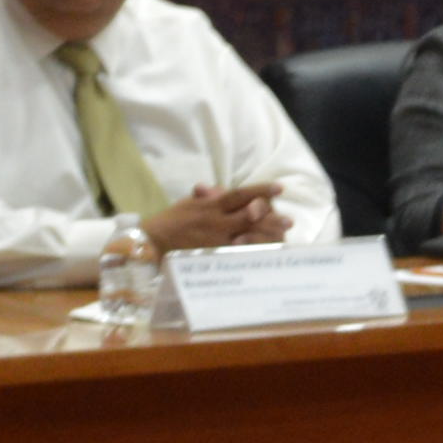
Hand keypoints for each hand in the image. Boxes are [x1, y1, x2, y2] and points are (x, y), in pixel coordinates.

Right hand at [138, 180, 290, 254]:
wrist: (153, 241)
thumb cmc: (171, 221)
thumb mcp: (189, 203)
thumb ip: (206, 196)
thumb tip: (213, 188)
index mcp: (212, 204)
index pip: (241, 194)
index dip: (261, 190)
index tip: (279, 188)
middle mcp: (217, 220)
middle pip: (249, 216)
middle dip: (270, 217)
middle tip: (289, 219)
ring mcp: (216, 239)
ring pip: (247, 235)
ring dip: (266, 235)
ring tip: (283, 235)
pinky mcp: (214, 255)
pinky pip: (236, 253)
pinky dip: (252, 252)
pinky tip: (265, 253)